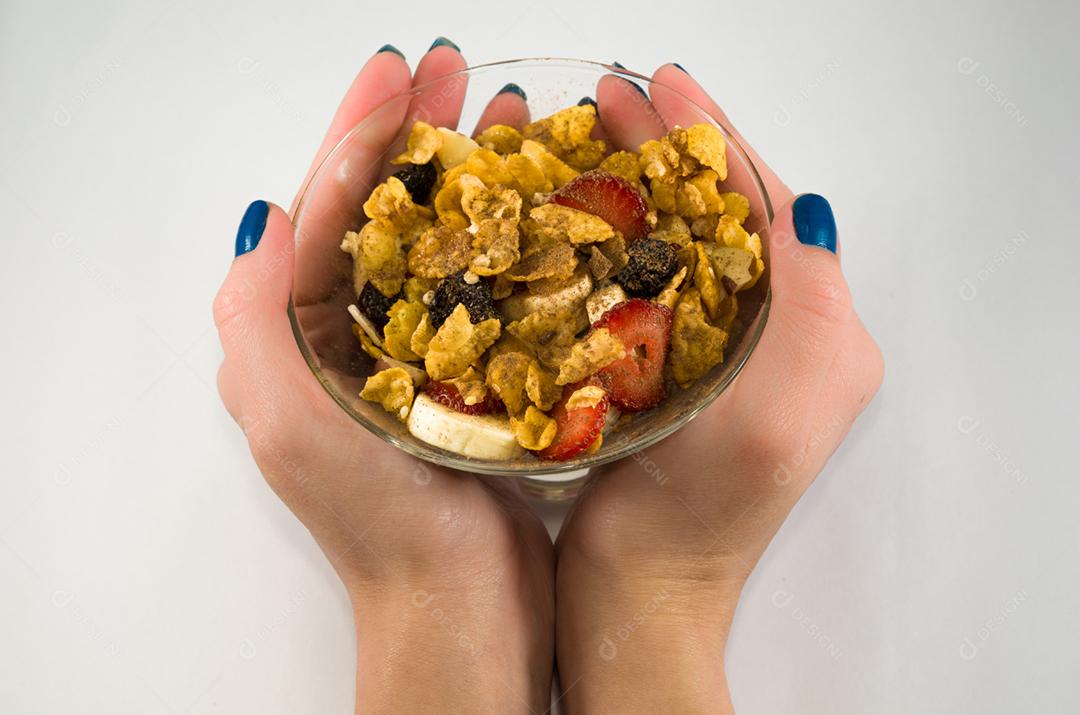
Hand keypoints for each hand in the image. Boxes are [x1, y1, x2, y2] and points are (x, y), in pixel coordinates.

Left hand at [213, 40, 553, 713]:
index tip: (399, 71)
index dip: (361, 130)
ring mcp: (421, 346)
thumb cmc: (377, 529)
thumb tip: (266, 213)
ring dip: (470, 166)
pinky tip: (540, 196)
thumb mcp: (289, 423)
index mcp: (304, 333)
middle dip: (418, 129)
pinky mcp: (476, 367)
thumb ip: (257, 318)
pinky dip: (512, 230)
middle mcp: (358, 331)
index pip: (329, 206)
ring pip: (444, 232)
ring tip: (507, 112)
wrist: (457, 605)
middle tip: (455, 67)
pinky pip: (490, 280)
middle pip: (386, 204)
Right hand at [555, 64, 883, 712]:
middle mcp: (781, 338)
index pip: (770, 207)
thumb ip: (806, 307)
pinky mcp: (679, 369)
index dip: (715, 139)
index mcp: (819, 338)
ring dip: (644, 183)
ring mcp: (727, 352)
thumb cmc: (697, 519)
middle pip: (727, 213)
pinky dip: (620, 235)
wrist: (642, 589)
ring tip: (595, 136)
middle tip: (618, 98)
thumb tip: (809, 211)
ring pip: (686, 238)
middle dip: (674, 151)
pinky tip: (583, 208)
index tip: (664, 85)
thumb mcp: (771, 413)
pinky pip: (655, 279)